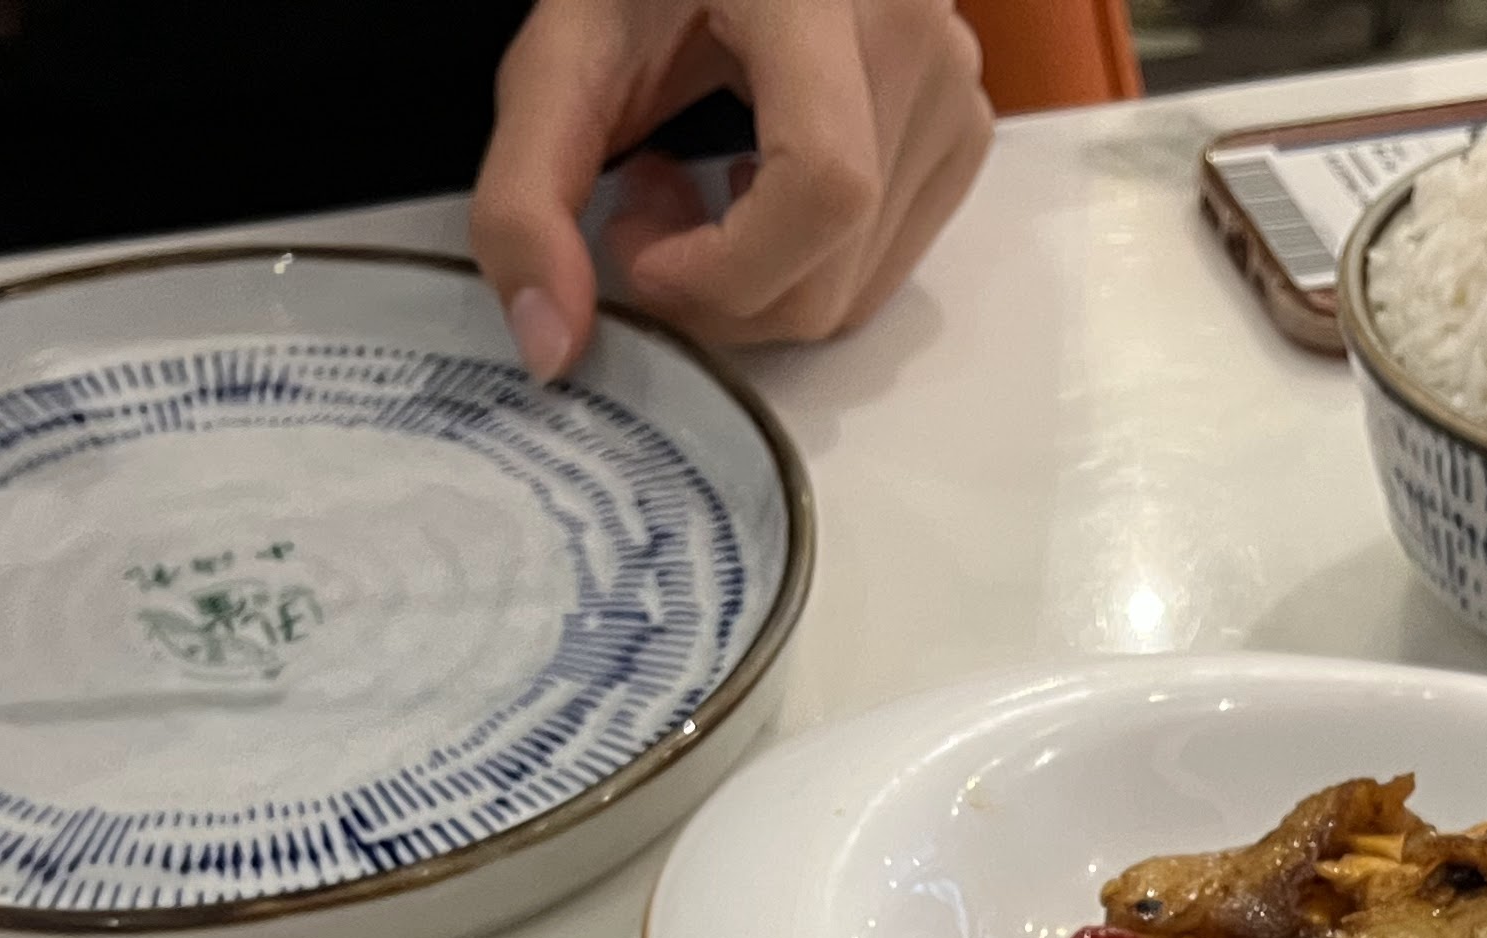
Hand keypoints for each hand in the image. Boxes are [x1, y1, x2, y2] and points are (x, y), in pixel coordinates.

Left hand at [471, 0, 991, 379]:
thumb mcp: (560, 57)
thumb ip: (525, 200)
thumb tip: (551, 348)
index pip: (824, 188)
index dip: (720, 267)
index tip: (635, 242)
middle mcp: (915, 41)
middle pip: (832, 273)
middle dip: (713, 293)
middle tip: (646, 209)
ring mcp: (953, 92)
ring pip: (855, 294)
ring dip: (751, 284)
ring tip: (697, 186)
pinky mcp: (961, 130)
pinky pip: (882, 269)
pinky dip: (800, 267)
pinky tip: (750, 186)